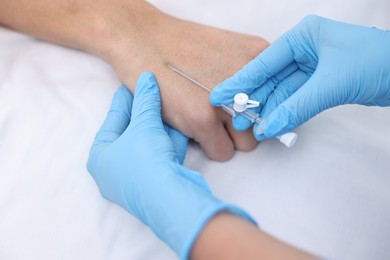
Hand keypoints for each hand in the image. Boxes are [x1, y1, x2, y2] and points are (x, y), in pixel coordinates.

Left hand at [87, 72, 254, 258]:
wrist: (170, 200)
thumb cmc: (146, 161)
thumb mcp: (144, 125)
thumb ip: (145, 100)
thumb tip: (146, 78)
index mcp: (100, 157)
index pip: (113, 119)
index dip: (125, 98)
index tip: (134, 82)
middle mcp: (114, 170)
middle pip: (132, 132)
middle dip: (146, 112)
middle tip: (153, 90)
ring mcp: (135, 180)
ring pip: (149, 144)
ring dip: (161, 126)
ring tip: (169, 104)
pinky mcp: (156, 185)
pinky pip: (160, 156)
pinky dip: (169, 141)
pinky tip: (180, 127)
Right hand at [101, 2, 268, 159]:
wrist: (141, 38)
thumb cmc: (181, 45)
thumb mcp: (228, 48)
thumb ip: (250, 74)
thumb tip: (261, 107)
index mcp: (261, 58)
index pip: (280, 102)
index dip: (260, 111)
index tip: (245, 113)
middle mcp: (251, 79)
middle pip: (265, 125)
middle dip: (243, 126)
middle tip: (219, 116)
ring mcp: (228, 101)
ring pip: (247, 144)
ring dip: (227, 138)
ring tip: (204, 121)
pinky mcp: (203, 119)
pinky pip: (222, 152)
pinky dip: (208, 146)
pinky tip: (191, 126)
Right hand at [210, 15, 389, 139]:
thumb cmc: (377, 62)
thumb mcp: (332, 82)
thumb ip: (298, 106)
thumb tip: (270, 127)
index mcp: (304, 37)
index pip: (264, 62)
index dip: (241, 81)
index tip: (220, 94)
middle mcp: (305, 50)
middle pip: (271, 78)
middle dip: (254, 99)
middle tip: (236, 117)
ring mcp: (313, 68)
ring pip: (283, 92)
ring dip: (269, 109)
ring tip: (252, 127)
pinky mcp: (322, 85)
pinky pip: (297, 100)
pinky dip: (286, 112)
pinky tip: (273, 124)